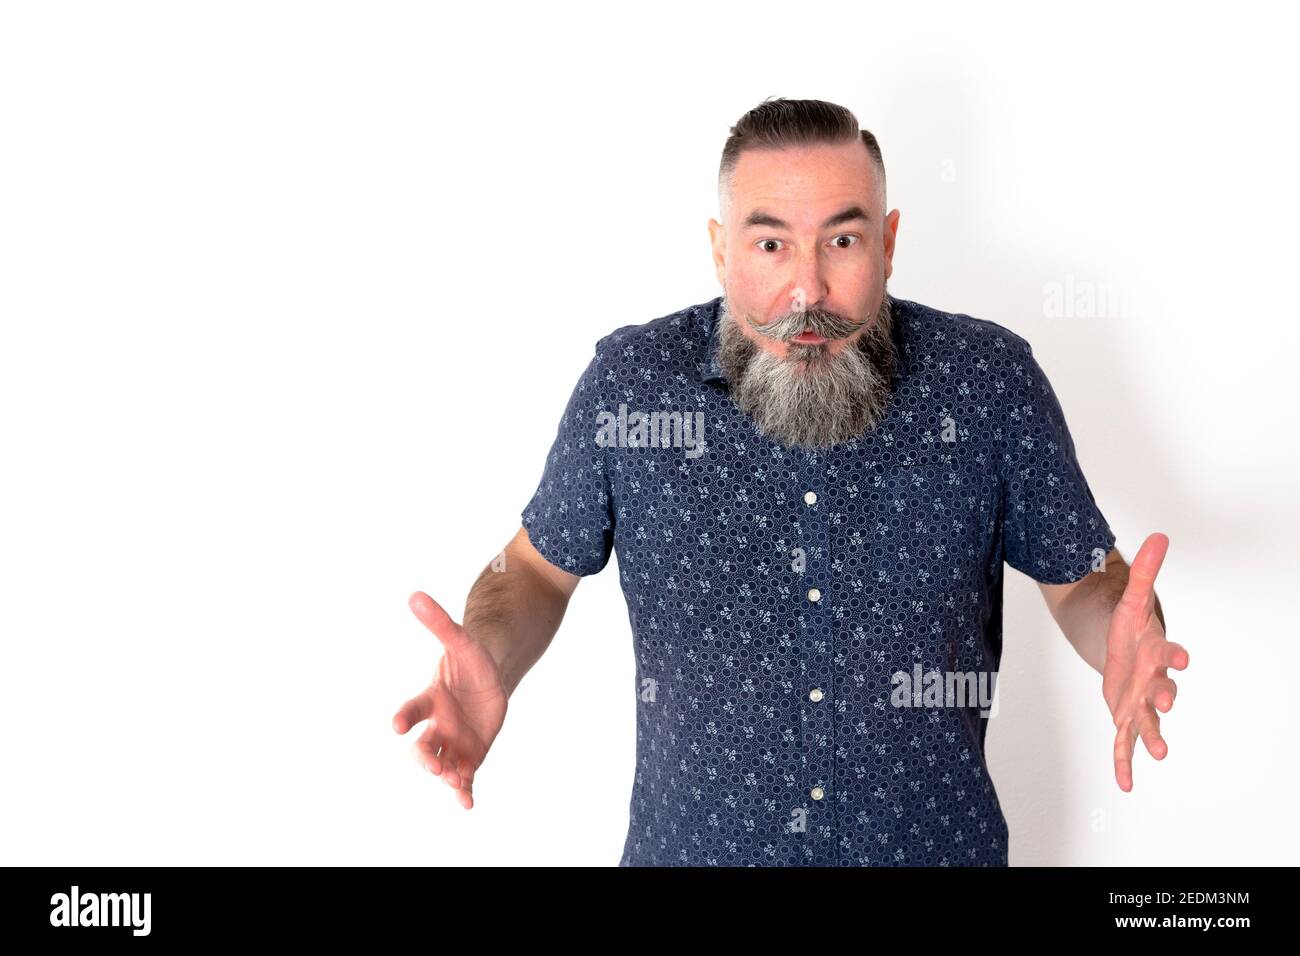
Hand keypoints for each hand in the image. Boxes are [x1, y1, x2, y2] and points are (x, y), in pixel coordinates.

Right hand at [392, 591, 508, 808]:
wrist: (489, 678)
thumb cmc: (470, 659)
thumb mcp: (460, 641)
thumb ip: (439, 623)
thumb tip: (415, 594)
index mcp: (432, 698)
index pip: (413, 708)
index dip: (405, 716)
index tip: (396, 725)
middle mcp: (438, 724)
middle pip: (423, 746)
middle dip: (425, 757)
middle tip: (433, 765)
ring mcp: (454, 742)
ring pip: (442, 764)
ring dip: (446, 774)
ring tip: (455, 781)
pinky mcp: (471, 754)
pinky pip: (464, 776)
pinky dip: (463, 790)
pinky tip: (467, 803)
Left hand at [1101, 532, 1187, 791]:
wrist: (1123, 648)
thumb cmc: (1131, 625)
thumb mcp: (1133, 597)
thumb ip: (1146, 570)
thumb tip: (1159, 534)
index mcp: (1156, 651)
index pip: (1169, 652)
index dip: (1175, 655)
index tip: (1180, 658)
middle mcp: (1153, 679)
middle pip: (1161, 688)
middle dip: (1164, 695)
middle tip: (1165, 702)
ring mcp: (1139, 699)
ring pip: (1147, 719)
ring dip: (1152, 734)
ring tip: (1160, 751)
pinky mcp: (1124, 714)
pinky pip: (1124, 741)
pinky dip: (1124, 761)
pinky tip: (1125, 785)